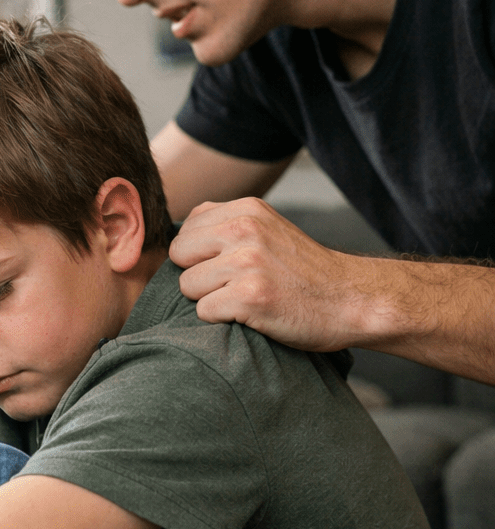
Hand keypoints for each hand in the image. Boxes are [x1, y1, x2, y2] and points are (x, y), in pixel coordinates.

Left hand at [170, 198, 369, 351]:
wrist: (353, 300)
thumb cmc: (303, 272)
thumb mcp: (267, 228)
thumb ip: (224, 222)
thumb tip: (176, 231)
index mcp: (245, 209)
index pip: (185, 230)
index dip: (199, 256)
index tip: (227, 267)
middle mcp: (244, 229)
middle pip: (179, 255)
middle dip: (197, 275)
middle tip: (232, 286)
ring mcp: (247, 262)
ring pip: (187, 285)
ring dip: (210, 299)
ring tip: (245, 299)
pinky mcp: (250, 296)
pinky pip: (204, 311)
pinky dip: (222, 320)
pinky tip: (252, 314)